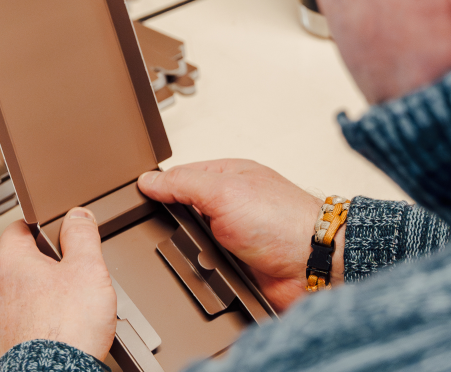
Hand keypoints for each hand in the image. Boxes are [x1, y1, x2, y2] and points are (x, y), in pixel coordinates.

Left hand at [0, 208, 116, 359]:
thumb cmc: (66, 327)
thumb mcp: (87, 267)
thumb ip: (82, 235)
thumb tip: (79, 217)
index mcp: (9, 260)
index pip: (21, 226)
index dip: (46, 225)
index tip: (62, 231)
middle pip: (23, 258)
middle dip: (48, 261)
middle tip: (75, 269)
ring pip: (23, 288)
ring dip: (44, 289)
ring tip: (72, 300)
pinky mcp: (6, 337)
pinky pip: (24, 314)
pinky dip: (41, 314)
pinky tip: (63, 321)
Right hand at [138, 159, 344, 311]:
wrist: (313, 266)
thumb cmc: (284, 221)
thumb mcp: (224, 190)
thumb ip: (184, 183)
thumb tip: (150, 180)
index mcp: (228, 176)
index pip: (180, 176)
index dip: (158, 187)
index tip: (137, 200)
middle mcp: (229, 205)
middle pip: (182, 213)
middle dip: (173, 225)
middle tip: (167, 230)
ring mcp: (232, 236)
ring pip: (189, 245)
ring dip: (189, 252)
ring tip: (196, 253)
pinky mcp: (235, 266)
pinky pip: (203, 271)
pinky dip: (202, 274)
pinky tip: (205, 272)